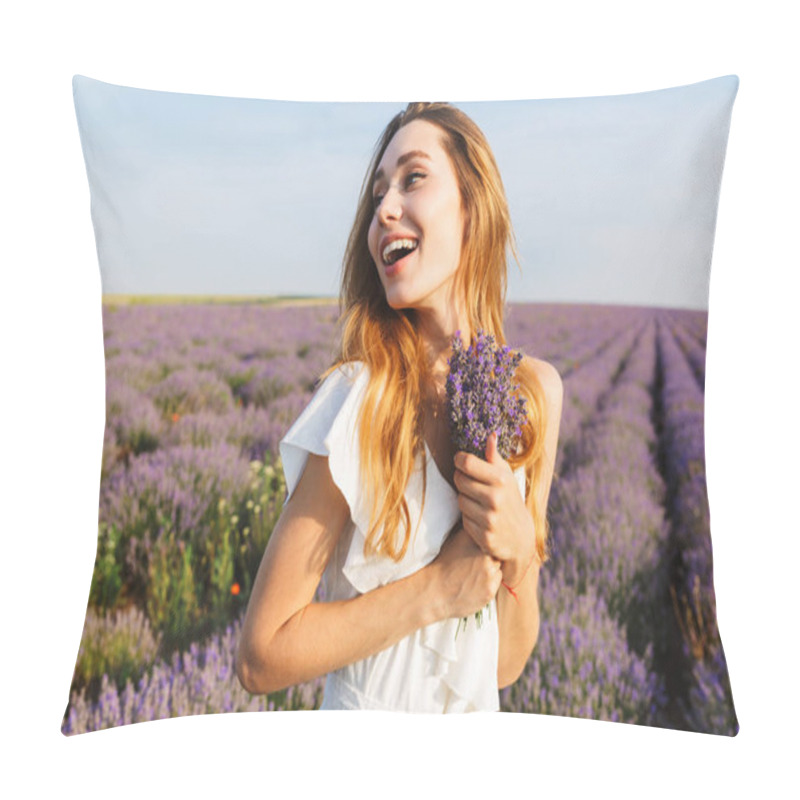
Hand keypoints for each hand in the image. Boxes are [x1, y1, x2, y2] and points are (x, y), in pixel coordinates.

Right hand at [429, 524, 502, 619]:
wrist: (433, 591)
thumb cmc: (443, 564)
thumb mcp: (455, 540)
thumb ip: (472, 532)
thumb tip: (485, 523)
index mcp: (475, 540)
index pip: (493, 535)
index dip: (487, 541)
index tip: (479, 546)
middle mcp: (484, 555)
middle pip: (498, 551)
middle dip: (490, 555)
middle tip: (475, 561)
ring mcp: (489, 573)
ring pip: (498, 566)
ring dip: (491, 568)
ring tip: (474, 572)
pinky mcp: (490, 590)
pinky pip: (497, 581)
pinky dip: (489, 582)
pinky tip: (475, 582)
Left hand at [453, 432, 536, 585]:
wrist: (520, 537)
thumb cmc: (510, 499)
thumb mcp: (506, 476)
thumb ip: (494, 457)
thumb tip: (490, 435)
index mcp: (501, 480)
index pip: (467, 463)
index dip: (460, 459)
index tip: (461, 461)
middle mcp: (495, 499)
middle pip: (459, 480)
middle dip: (462, 479)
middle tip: (470, 482)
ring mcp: (489, 519)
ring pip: (460, 500)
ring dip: (465, 499)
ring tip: (478, 501)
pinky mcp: (484, 536)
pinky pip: (463, 519)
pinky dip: (468, 518)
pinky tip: (480, 517)